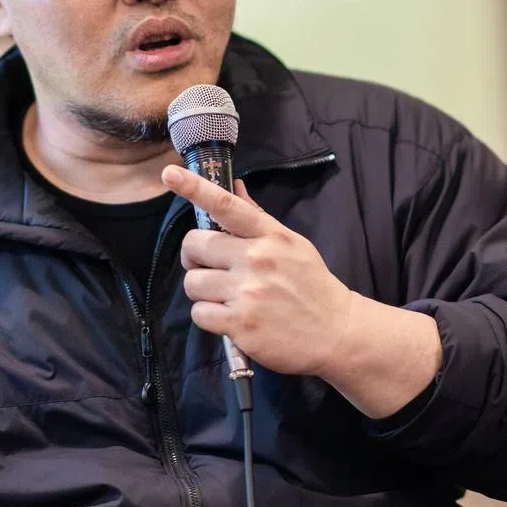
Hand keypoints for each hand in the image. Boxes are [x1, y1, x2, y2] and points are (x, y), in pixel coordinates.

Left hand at [162, 165, 356, 379]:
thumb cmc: (310, 284)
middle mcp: (256, 259)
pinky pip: (199, 313)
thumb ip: (258, 218)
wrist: (336, 331)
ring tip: (226, 296)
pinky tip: (229, 317)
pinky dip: (209, 317)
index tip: (170, 175)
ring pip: (192, 282)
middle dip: (195, 257)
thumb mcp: (291, 244)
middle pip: (194, 245)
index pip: (226, 205)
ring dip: (203, 291)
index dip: (195, 188)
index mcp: (269, 235)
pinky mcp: (241, 324)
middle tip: (212, 268)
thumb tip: (235, 186)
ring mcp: (247, 292)